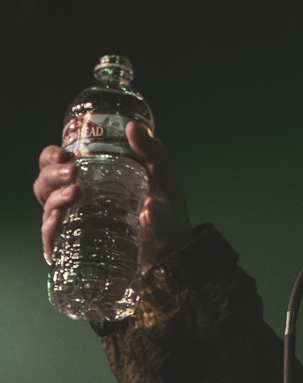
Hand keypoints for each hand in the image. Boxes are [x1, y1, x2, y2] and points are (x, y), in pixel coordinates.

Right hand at [35, 122, 192, 273]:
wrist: (176, 256)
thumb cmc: (168, 218)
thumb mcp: (164, 181)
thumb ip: (153, 153)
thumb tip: (132, 126)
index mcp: (93, 181)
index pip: (58, 164)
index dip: (51, 157)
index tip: (63, 153)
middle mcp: (79, 201)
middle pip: (46, 183)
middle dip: (51, 174)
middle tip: (73, 172)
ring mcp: (77, 224)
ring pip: (46, 206)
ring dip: (54, 196)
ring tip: (75, 192)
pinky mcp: (77, 248)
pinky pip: (52, 237)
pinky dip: (51, 225)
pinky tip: (61, 216)